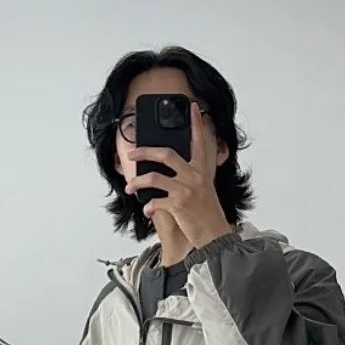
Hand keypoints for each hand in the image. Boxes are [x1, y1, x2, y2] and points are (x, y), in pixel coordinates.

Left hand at [124, 100, 232, 248]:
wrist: (214, 235)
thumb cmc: (208, 214)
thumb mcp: (205, 190)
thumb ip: (193, 176)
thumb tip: (171, 170)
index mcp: (202, 171)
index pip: (199, 142)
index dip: (195, 124)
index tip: (191, 108)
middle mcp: (194, 176)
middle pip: (166, 154)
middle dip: (144, 152)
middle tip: (132, 153)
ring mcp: (186, 190)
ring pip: (154, 178)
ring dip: (137, 183)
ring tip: (130, 188)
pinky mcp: (179, 205)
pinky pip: (156, 201)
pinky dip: (148, 206)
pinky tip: (147, 210)